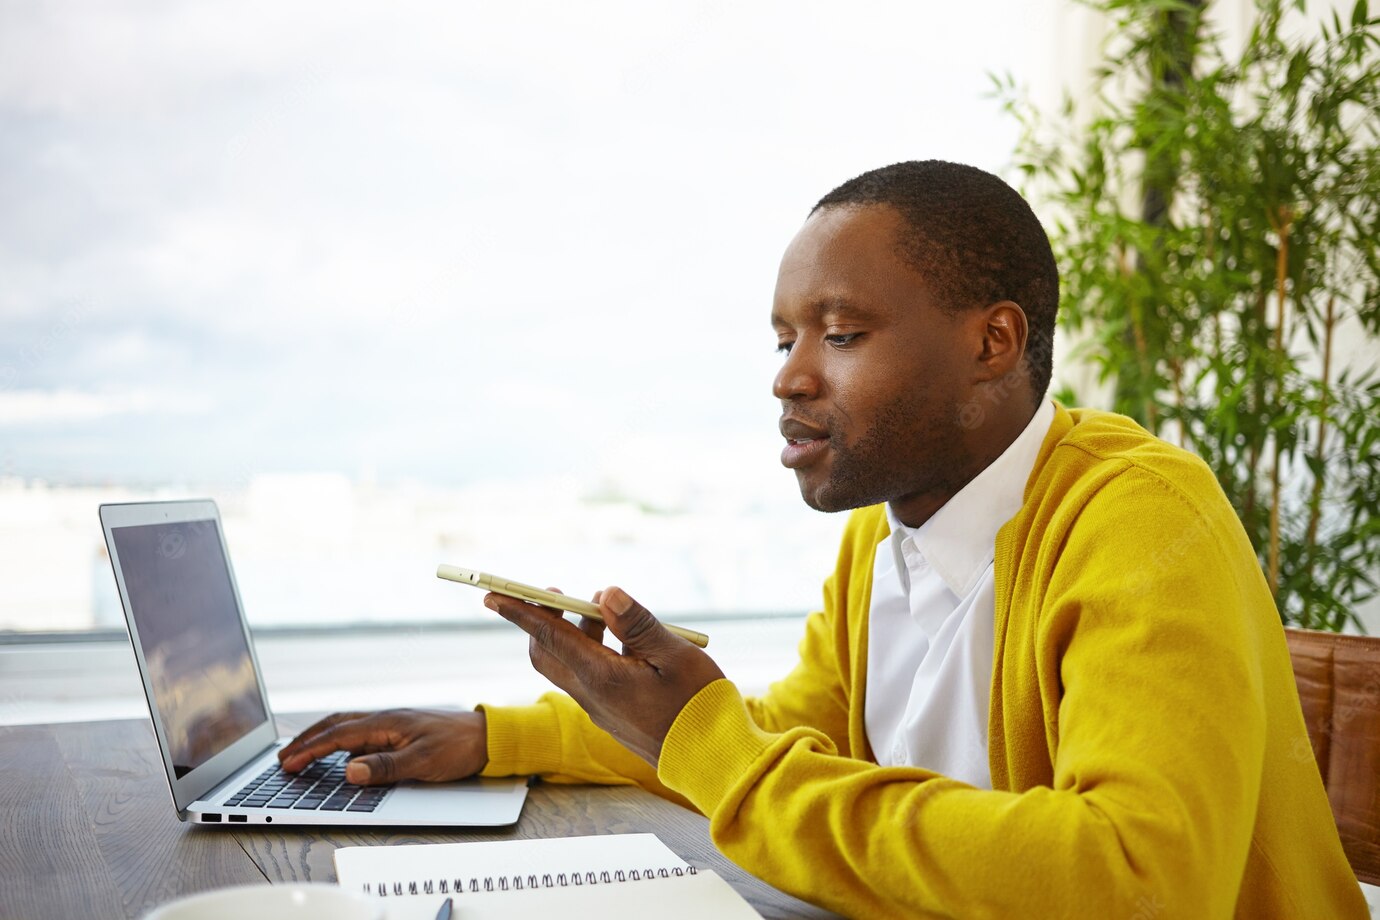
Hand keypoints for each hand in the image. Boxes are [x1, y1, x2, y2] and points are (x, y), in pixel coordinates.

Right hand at [277, 709, 487, 784]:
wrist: (487, 737)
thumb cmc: (458, 747)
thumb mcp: (422, 761)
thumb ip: (385, 767)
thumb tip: (349, 771)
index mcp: (386, 723)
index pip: (338, 736)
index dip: (310, 750)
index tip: (288, 764)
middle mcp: (385, 718)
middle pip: (335, 725)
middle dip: (306, 740)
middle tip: (283, 758)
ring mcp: (392, 722)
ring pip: (346, 726)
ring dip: (321, 737)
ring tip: (301, 752)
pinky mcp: (399, 729)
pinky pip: (360, 731)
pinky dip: (339, 738)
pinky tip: (338, 750)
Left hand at [485, 585, 724, 766]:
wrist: (711, 758)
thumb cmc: (698, 705)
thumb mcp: (675, 654)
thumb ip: (637, 623)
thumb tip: (606, 593)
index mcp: (603, 677)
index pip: (550, 637)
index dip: (520, 612)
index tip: (493, 595)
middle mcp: (592, 695)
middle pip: (547, 653)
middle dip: (543, 621)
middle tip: (555, 596)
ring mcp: (601, 709)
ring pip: (568, 664)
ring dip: (575, 634)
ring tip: (608, 611)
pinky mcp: (612, 716)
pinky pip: (588, 678)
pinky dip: (593, 652)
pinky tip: (625, 643)